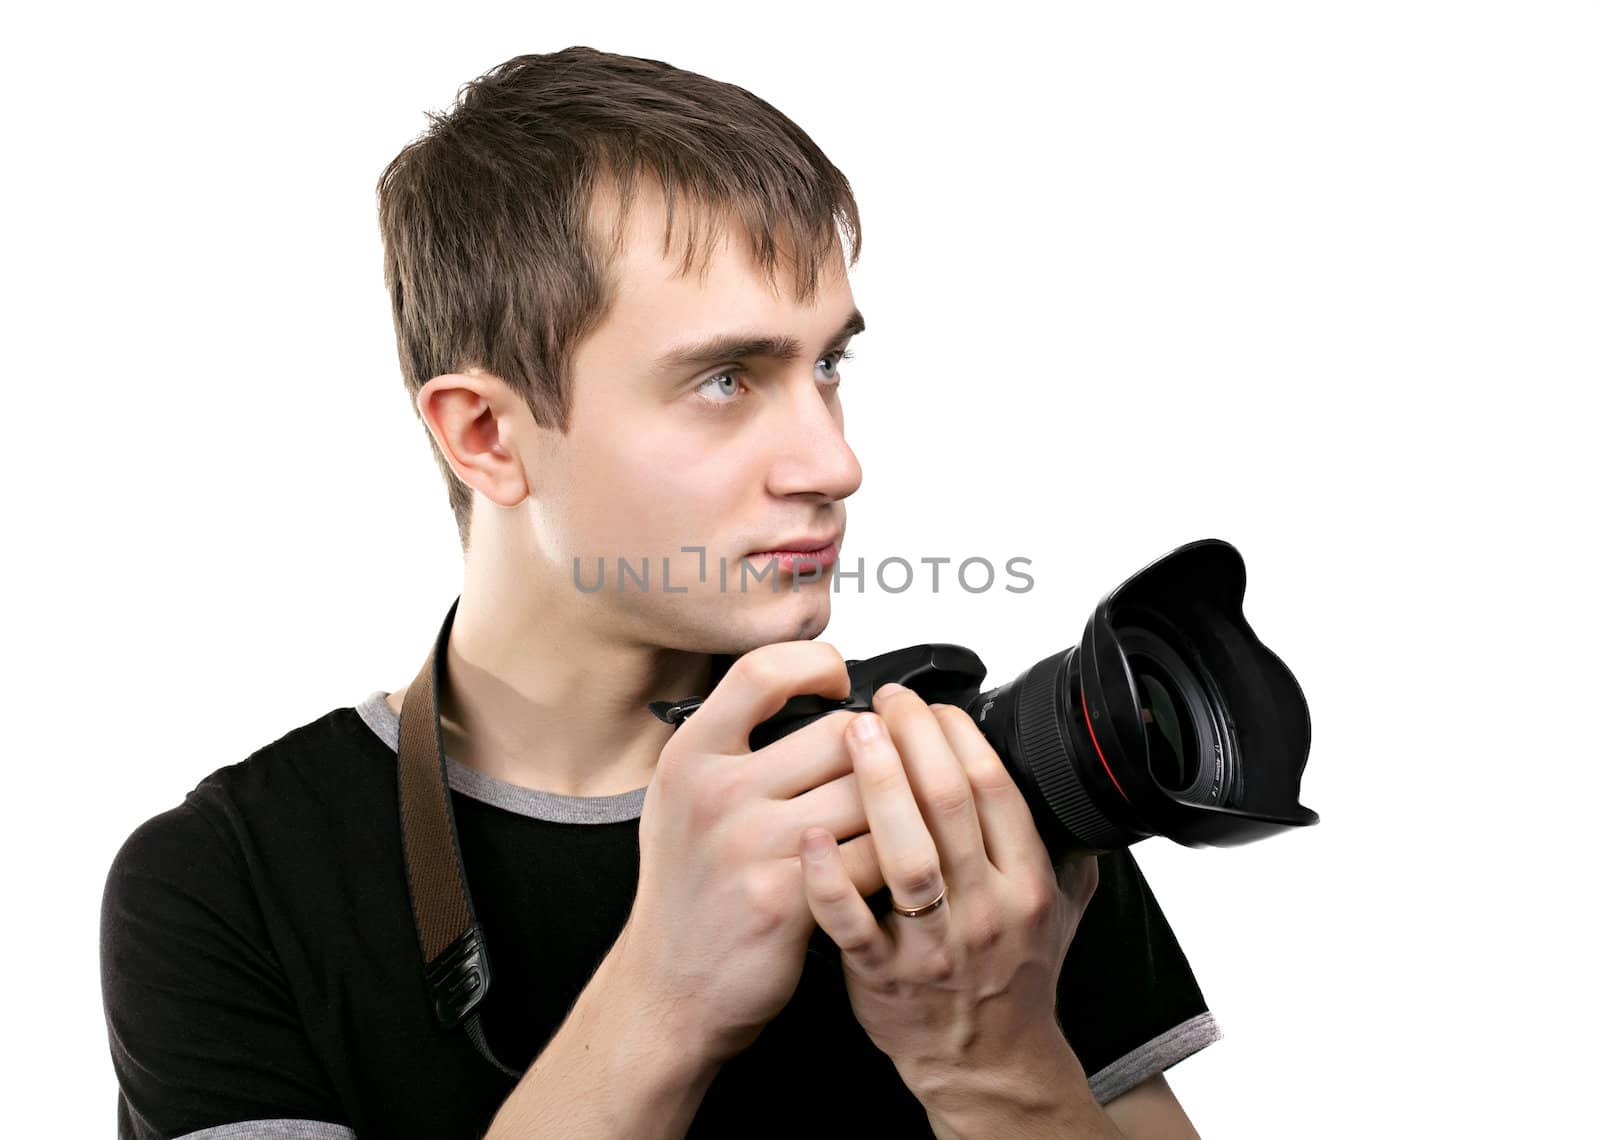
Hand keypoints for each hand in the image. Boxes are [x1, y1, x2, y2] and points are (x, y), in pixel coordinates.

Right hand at [616, 642, 889, 1066]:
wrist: (669, 988)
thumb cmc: (689, 891)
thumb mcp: (683, 796)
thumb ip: (735, 742)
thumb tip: (812, 690)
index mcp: (691, 756)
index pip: (762, 671)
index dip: (815, 665)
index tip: (839, 682)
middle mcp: (716, 794)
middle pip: (843, 734)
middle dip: (878, 752)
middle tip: (886, 770)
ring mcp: (749, 847)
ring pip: (871, 794)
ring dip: (898, 808)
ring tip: (896, 820)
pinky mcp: (786, 901)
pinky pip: (873, 857)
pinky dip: (894, 861)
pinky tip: (889, 867)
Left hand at [797, 682, 1099, 1100]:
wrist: (985, 1061)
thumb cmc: (1013, 977)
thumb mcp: (1061, 908)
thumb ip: (1060, 842)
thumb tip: (1061, 775)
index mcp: (1026, 883)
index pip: (995, 787)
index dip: (958, 735)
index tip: (929, 705)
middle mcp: (985, 909)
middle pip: (950, 804)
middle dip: (913, 737)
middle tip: (885, 701)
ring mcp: (933, 943)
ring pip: (907, 853)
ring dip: (878, 784)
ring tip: (852, 733)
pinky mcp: (883, 974)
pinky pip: (852, 922)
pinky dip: (829, 877)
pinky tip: (810, 833)